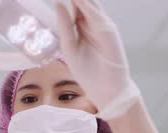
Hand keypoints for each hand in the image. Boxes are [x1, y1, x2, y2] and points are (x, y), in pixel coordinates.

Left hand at [57, 0, 140, 118]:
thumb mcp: (69, 48)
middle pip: (82, 2)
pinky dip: (88, 7)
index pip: (73, 6)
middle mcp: (92, 23)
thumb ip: (65, 26)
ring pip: (90, 5)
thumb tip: (59, 3)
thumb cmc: (88, 72)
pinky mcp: (109, 31)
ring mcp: (101, 25)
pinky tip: (80, 1)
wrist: (105, 88)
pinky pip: (97, 16)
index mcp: (80, 27)